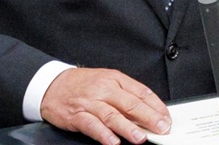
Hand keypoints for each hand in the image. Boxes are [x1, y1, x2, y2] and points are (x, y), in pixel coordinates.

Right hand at [40, 67, 170, 144]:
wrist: (52, 84)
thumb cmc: (82, 84)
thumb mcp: (106, 81)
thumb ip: (126, 94)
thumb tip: (148, 111)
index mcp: (115, 79)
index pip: (141, 92)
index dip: (156, 106)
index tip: (166, 118)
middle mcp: (104, 89)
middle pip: (130, 104)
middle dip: (148, 117)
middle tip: (161, 128)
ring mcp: (90, 103)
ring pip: (112, 115)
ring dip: (127, 128)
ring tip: (140, 138)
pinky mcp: (77, 116)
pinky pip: (92, 125)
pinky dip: (103, 134)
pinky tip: (112, 141)